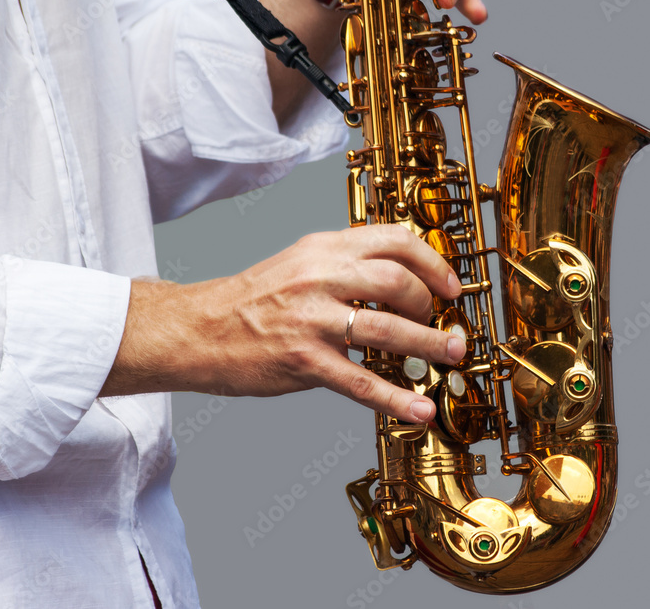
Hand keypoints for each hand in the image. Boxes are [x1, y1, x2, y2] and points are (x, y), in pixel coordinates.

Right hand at [107, 225, 465, 422]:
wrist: (197, 329)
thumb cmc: (251, 300)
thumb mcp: (298, 262)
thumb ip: (344, 264)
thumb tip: (399, 278)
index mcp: (323, 248)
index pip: (393, 240)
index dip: (432, 263)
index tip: (449, 286)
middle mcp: (320, 277)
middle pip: (398, 280)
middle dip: (432, 305)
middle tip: (444, 325)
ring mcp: (311, 319)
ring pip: (388, 330)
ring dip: (430, 346)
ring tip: (452, 356)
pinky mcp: (303, 361)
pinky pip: (361, 382)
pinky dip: (397, 398)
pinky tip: (419, 410)